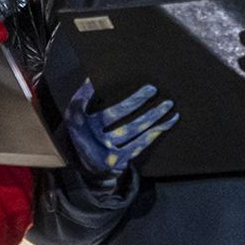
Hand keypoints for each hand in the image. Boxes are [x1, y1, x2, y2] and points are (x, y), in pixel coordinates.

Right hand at [62, 78, 176, 177]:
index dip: (88, 92)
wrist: (87, 165)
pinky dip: (155, 132)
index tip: (99, 80)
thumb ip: (82, 99)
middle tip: (152, 88)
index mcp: (77, 123)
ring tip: (167, 104)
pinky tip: (168, 122)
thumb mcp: (76, 118)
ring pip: (132, 128)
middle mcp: (90, 137)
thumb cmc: (84, 133)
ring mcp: (105, 150)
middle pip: (114, 114)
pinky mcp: (119, 160)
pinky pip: (140, 143)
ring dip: (152, 115)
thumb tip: (92, 79)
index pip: (81, 104)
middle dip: (135, 100)